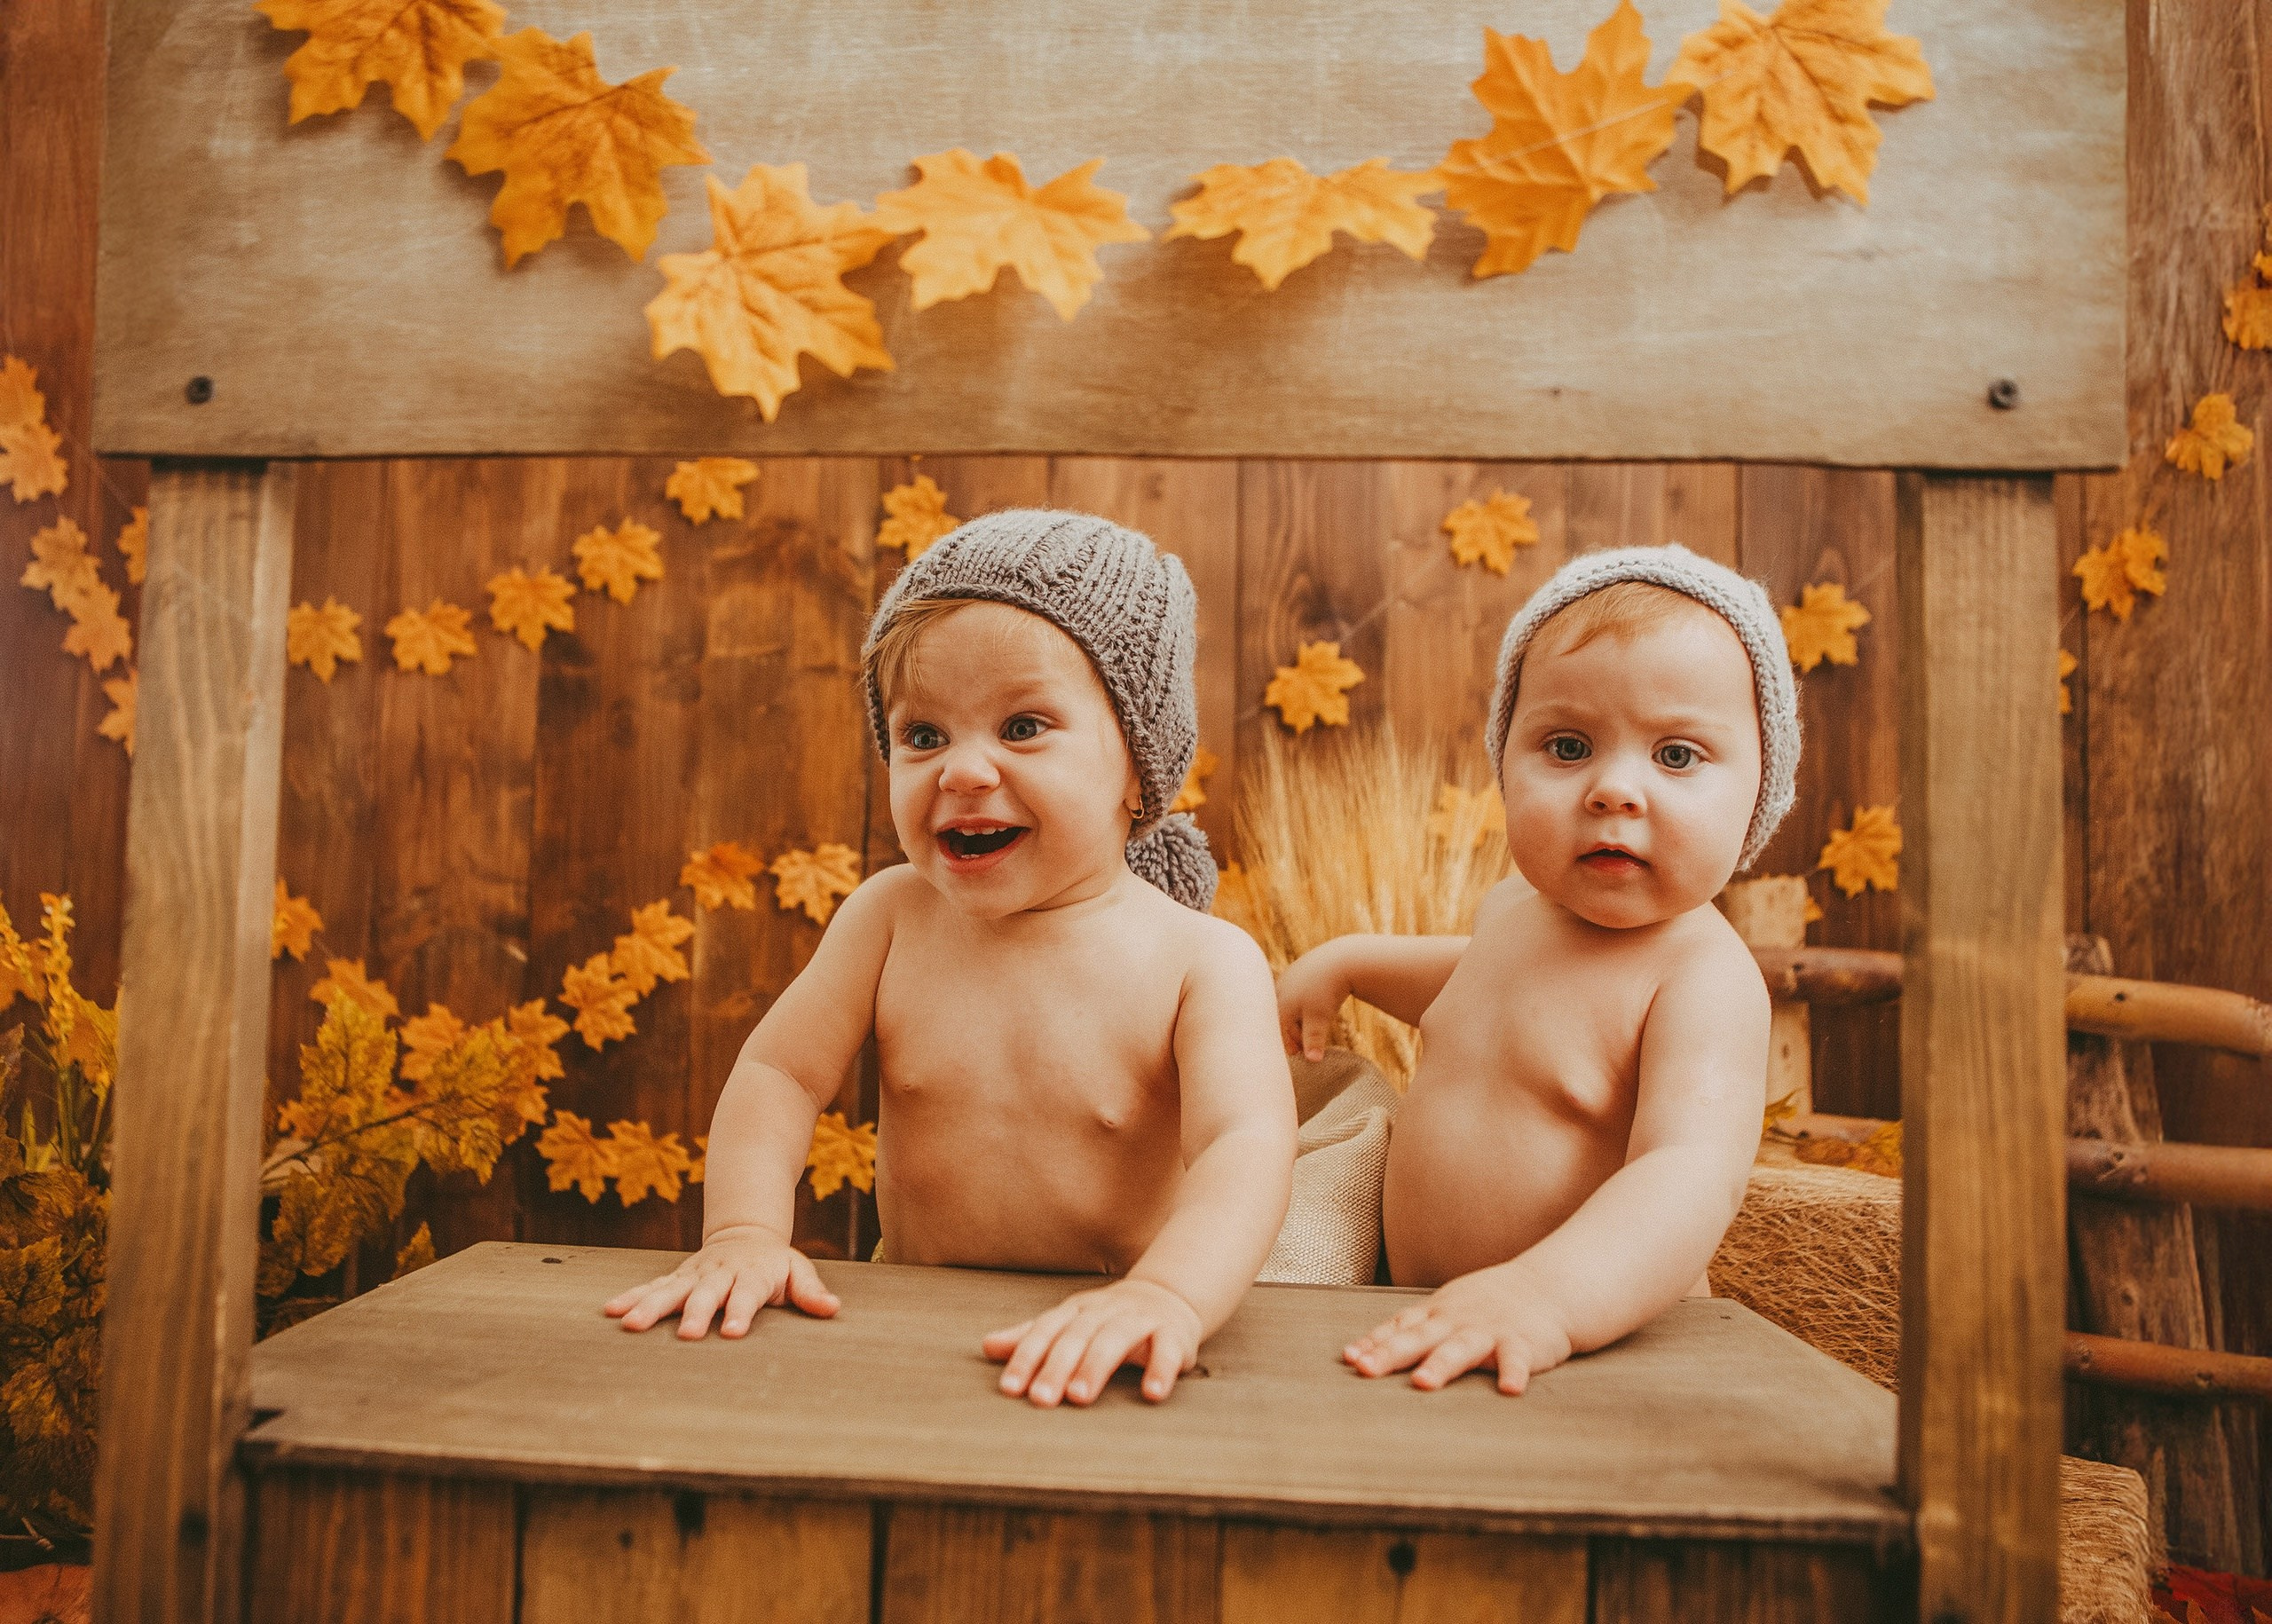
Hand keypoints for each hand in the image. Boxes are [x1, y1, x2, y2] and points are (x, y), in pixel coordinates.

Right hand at [602, 1225, 839, 1339]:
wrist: (745, 1233)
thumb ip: (811, 1291)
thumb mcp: (798, 1271)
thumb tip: (832, 1309)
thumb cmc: (774, 1263)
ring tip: (630, 1324)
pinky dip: (631, 1297)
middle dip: (696, 1313)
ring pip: (670, 1290)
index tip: (733, 1331)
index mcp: (752, 1274)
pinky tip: (611, 1311)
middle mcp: (719, 1274)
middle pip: (706, 1294)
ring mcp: (695, 1275)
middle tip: (688, 1334)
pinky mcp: (677, 1278)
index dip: (741, 1311)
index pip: (748, 1294)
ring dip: (651, 1306)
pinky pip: (651, 1287)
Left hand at [982, 1278, 1204, 1406]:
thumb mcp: (1068, 1323)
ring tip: (1079, 1397)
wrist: (1168, 1296)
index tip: (1010, 1388)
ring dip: (1096, 1367)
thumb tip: (986, 1346)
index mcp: (1076, 1310)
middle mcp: (1105, 1312)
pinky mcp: (1173, 1334)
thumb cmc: (1107, 1319)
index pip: (1046, 1331)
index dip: (1027, 1357)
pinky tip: (1152, 1394)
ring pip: (1115, 1340)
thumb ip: (1030, 1336)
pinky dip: (1160, 1370)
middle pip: (1077, 1337)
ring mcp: (1140, 1320)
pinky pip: (1167, 1350)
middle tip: (1041, 1399)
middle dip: (1057, 1367)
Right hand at [1275, 945, 1348, 1060]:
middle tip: (1300, 1045)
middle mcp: (1281, 989)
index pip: (1279, 1029)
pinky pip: (1297, 989)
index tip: (1296, 1053)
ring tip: (1309, 1025)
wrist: (1341, 959)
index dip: (1287, 1042)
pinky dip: (1303, 1001)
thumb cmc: (1327, 992)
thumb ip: (1313, 1040)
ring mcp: (1290, 976)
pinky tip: (1314, 1003)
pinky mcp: (1301, 968)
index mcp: (1281, 1002)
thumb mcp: (1319, 1019)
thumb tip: (1313, 1061)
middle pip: (1281, 1016)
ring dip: (1297, 1016)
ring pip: (1289, 1001)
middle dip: (1291, 1031)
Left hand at [1343, 1261, 1574, 1394]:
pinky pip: (1517, 1359)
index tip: (1350, 1360)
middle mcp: (1456, 1321)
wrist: (1545, 1287)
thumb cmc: (1483, 1305)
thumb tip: (1354, 1355)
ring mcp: (1489, 1331)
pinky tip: (1509, 1390)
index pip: (1399, 1328)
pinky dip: (1514, 1373)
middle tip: (1365, 1370)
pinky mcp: (1523, 1343)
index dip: (1374, 1343)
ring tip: (1422, 1382)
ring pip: (1461, 1348)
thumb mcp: (1440, 1311)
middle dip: (1391, 1354)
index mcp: (1436, 1315)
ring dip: (1441, 1364)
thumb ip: (1404, 1332)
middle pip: (1419, 1338)